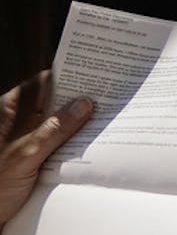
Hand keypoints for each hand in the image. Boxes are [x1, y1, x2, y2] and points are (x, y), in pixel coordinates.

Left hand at [0, 72, 92, 224]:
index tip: (93, 76)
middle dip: (77, 101)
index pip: (39, 84)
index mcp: (5, 112)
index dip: (65, 77)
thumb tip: (84, 104)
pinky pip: (56, 143)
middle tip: (108, 97)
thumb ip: (54, 129)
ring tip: (105, 119)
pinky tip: (91, 144)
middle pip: (50, 103)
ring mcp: (22, 140)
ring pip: (55, 123)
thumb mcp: (25, 155)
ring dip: (77, 124)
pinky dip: (72, 142)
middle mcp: (14, 123)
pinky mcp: (31, 159)